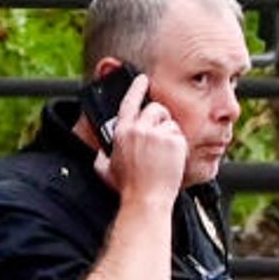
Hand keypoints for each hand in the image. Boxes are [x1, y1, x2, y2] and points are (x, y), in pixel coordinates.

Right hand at [93, 77, 187, 204]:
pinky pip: (179, 135)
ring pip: (169, 122)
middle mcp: (138, 129)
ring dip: (169, 134)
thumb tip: (99, 154)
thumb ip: (102, 159)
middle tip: (161, 136)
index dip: (136, 88)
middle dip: (160, 118)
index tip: (142, 79)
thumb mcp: (107, 172)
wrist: (147, 199)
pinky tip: (172, 160)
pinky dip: (179, 146)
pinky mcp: (173, 140)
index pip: (129, 102)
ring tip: (165, 154)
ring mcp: (156, 134)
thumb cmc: (128, 189)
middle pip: (155, 109)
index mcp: (122, 132)